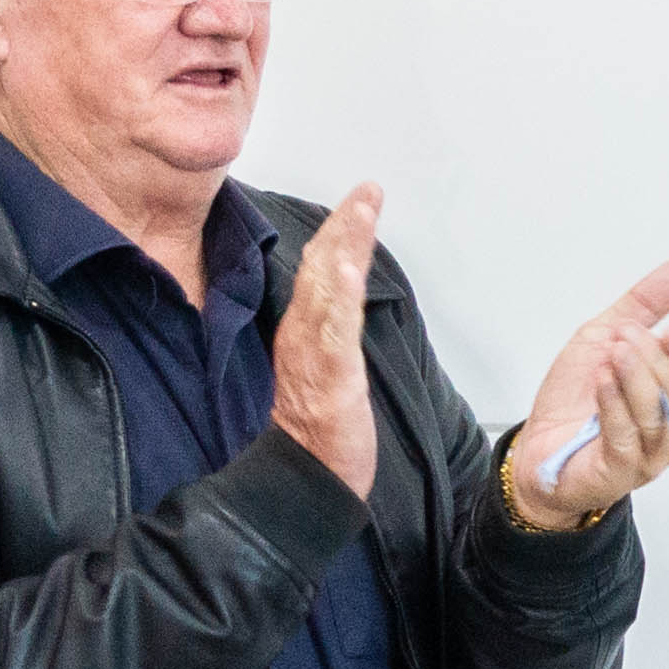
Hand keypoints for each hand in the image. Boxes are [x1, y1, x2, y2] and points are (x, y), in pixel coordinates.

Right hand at [273, 184, 386, 502]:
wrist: (305, 479)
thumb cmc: (316, 432)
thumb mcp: (323, 369)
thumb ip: (329, 332)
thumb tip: (341, 304)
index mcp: (302, 331)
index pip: (320, 270)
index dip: (340, 232)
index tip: (360, 198)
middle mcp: (303, 334)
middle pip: (322, 267)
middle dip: (345, 224)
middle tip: (367, 190)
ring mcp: (314, 353)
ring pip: (327, 288)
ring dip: (345, 245)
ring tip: (360, 211)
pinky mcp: (330, 377)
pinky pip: (334, 331)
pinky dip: (340, 296)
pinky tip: (346, 268)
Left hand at [505, 260, 668, 530]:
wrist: (537, 443)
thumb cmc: (575, 399)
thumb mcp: (604, 338)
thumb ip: (643, 306)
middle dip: (658, 361)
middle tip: (628, 337)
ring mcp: (648, 454)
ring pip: (659, 418)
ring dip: (636, 379)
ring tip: (613, 354)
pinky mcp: (619, 472)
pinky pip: (626, 439)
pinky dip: (615, 405)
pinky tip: (602, 382)